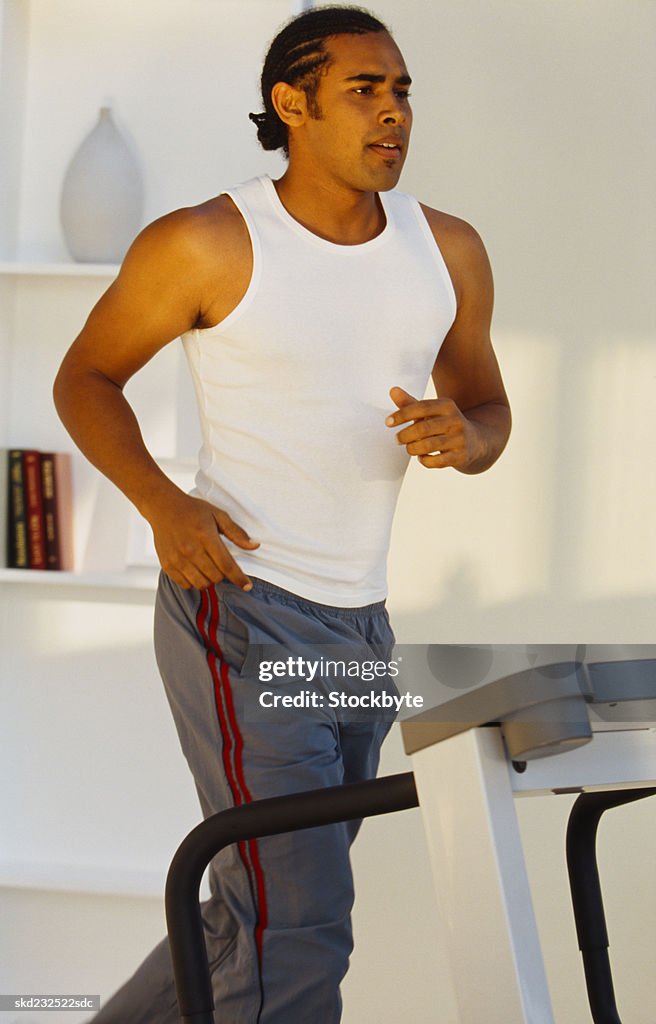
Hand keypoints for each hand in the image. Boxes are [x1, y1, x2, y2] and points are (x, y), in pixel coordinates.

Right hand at [145, 488, 259, 589]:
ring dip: (209, 579)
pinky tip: (194, 569)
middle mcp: (191, 550)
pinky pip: (185, 584)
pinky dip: (193, 581)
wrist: (163, 507)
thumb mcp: (217, 515)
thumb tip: (254, 546)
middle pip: (215, 577)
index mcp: (206, 537)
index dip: (239, 578)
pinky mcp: (167, 565)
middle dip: (222, 574)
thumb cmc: (192, 510)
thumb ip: (236, 532)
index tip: (247, 586)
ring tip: (207, 567)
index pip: (226, 565)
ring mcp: (177, 559)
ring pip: (201, 584)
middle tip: (220, 564)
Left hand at [385, 386, 481, 469]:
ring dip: (412, 449)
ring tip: (410, 448)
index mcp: (447, 406)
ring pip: (427, 446)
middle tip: (397, 439)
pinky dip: (424, 460)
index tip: (388, 422)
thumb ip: (411, 404)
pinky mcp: (461, 456)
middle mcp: (455, 421)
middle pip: (422, 429)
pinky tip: (422, 457)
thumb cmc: (445, 424)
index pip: (421, 407)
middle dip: (404, 435)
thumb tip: (392, 390)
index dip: (402, 415)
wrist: (477, 441)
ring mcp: (459, 439)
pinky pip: (436, 462)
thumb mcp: (431, 412)